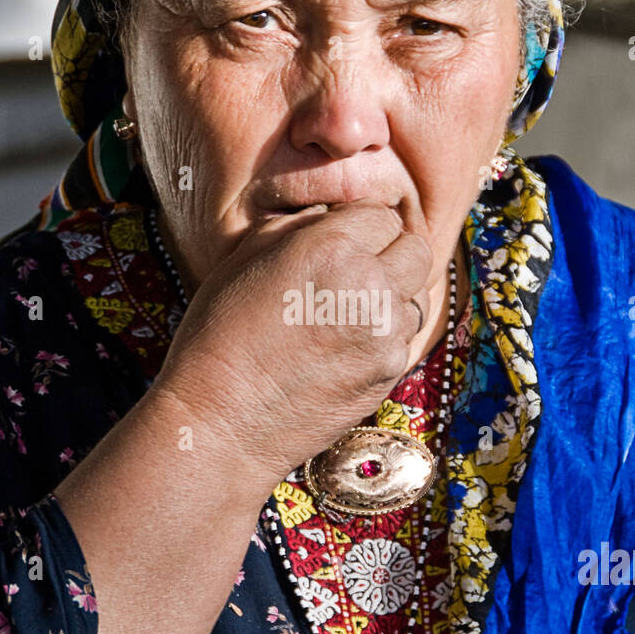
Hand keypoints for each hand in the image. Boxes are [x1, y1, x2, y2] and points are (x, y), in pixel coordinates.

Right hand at [152, 201, 431, 482]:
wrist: (221, 419)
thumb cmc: (218, 332)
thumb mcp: (244, 257)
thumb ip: (298, 226)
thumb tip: (329, 217)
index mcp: (332, 246)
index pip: (381, 214)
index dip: (360, 227)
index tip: (340, 243)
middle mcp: (369, 285)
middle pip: (416, 249)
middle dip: (390, 254)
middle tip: (355, 272)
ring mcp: (385, 334)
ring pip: (415, 297)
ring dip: (390, 298)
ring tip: (344, 315)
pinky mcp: (389, 373)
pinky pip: (402, 339)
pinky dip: (383, 337)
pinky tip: (342, 348)